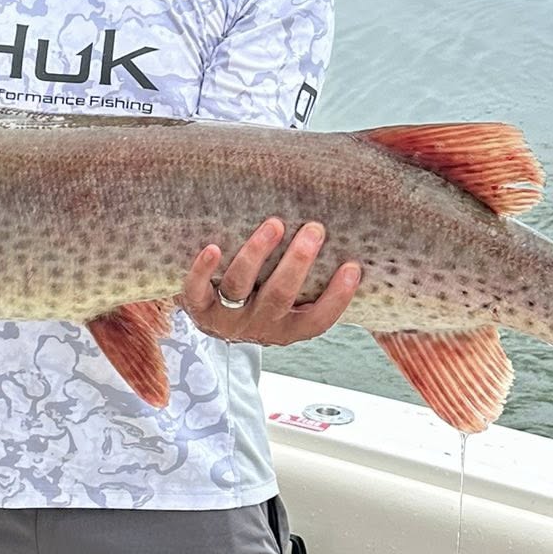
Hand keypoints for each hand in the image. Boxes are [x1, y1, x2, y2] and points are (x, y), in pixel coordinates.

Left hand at [183, 219, 361, 345]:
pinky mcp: (196, 306)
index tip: (352, 266)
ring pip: (240, 288)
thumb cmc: (259, 298)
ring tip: (274, 224)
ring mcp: (225, 318)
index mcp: (286, 329)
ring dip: (256, 254)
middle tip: (314, 230)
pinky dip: (203, 270)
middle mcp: (257, 326)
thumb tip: (356, 242)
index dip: (337, 298)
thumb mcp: (287, 303)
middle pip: (279, 297)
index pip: (317, 320)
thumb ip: (312, 284)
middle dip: (297, 263)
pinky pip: (196, 290)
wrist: (207, 317)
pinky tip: (212, 247)